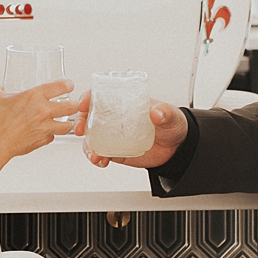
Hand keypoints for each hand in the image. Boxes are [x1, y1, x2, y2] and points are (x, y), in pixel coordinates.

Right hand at [0, 79, 75, 191]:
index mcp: (34, 96)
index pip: (61, 86)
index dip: (68, 85)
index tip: (69, 85)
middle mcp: (43, 111)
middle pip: (72, 107)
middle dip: (74, 105)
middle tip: (72, 104)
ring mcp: (45, 128)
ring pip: (67, 125)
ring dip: (66, 123)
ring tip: (63, 121)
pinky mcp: (42, 141)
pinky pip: (52, 137)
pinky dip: (51, 135)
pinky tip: (45, 133)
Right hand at [73, 98, 188, 170]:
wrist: (176, 148)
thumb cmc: (171, 125)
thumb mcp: (170, 115)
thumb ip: (164, 112)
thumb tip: (156, 112)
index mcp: (125, 103)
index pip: (102, 96)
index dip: (89, 97)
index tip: (83, 103)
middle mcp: (115, 118)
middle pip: (90, 116)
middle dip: (80, 122)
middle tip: (81, 129)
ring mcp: (113, 135)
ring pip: (92, 138)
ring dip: (87, 145)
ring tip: (94, 154)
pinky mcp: (115, 150)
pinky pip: (101, 153)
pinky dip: (97, 158)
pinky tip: (100, 161)